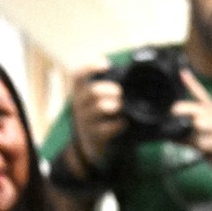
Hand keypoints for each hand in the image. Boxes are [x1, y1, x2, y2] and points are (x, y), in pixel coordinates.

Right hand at [65, 63, 125, 177]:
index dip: (90, 67)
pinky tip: (124, 123)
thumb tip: (133, 72)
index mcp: (81, 93)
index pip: (78, 76)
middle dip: (107, 89)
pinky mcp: (95, 136)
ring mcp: (86, 122)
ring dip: (112, 105)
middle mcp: (80, 106)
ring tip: (120, 106)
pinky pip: (105, 129)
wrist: (92, 145)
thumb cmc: (100, 117)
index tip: (106, 65)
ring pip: (97, 109)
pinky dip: (117, 124)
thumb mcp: (97, 101)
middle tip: (119, 92)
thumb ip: (108, 88)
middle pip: (91, 92)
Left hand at [173, 70, 211, 182]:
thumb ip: (186, 134)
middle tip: (174, 110)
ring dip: (196, 124)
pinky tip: (197, 146)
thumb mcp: (200, 139)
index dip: (192, 84)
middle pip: (200, 108)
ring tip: (190, 126)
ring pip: (204, 122)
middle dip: (186, 108)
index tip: (183, 73)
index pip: (201, 95)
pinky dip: (199, 144)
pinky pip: (208, 141)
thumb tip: (168, 134)